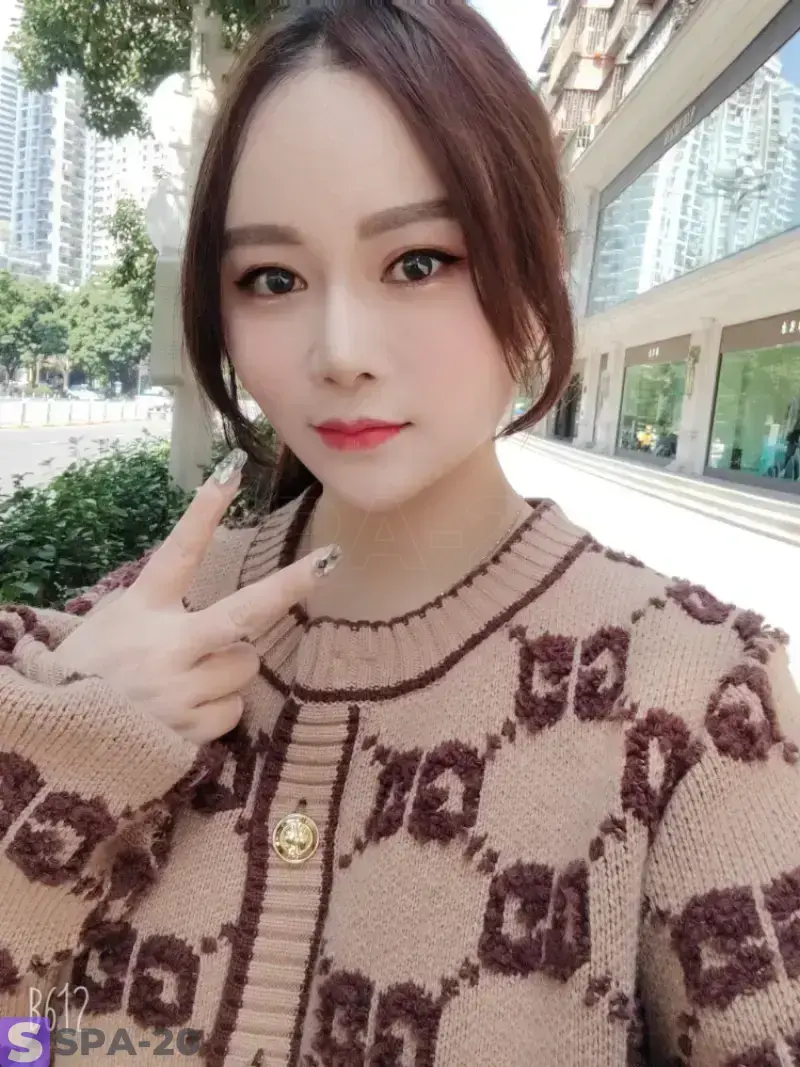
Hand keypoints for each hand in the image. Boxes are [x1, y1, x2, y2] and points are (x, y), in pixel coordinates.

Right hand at [52, 450, 339, 742]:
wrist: (61, 738)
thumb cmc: (90, 670)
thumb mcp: (112, 621)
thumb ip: (158, 604)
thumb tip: (209, 590)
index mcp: (141, 608)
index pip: (179, 552)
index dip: (206, 511)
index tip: (233, 472)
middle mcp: (164, 646)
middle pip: (243, 612)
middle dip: (290, 585)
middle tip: (328, 562)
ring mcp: (180, 690)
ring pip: (245, 665)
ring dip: (227, 668)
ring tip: (183, 680)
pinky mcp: (191, 729)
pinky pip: (234, 707)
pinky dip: (217, 707)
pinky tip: (181, 711)